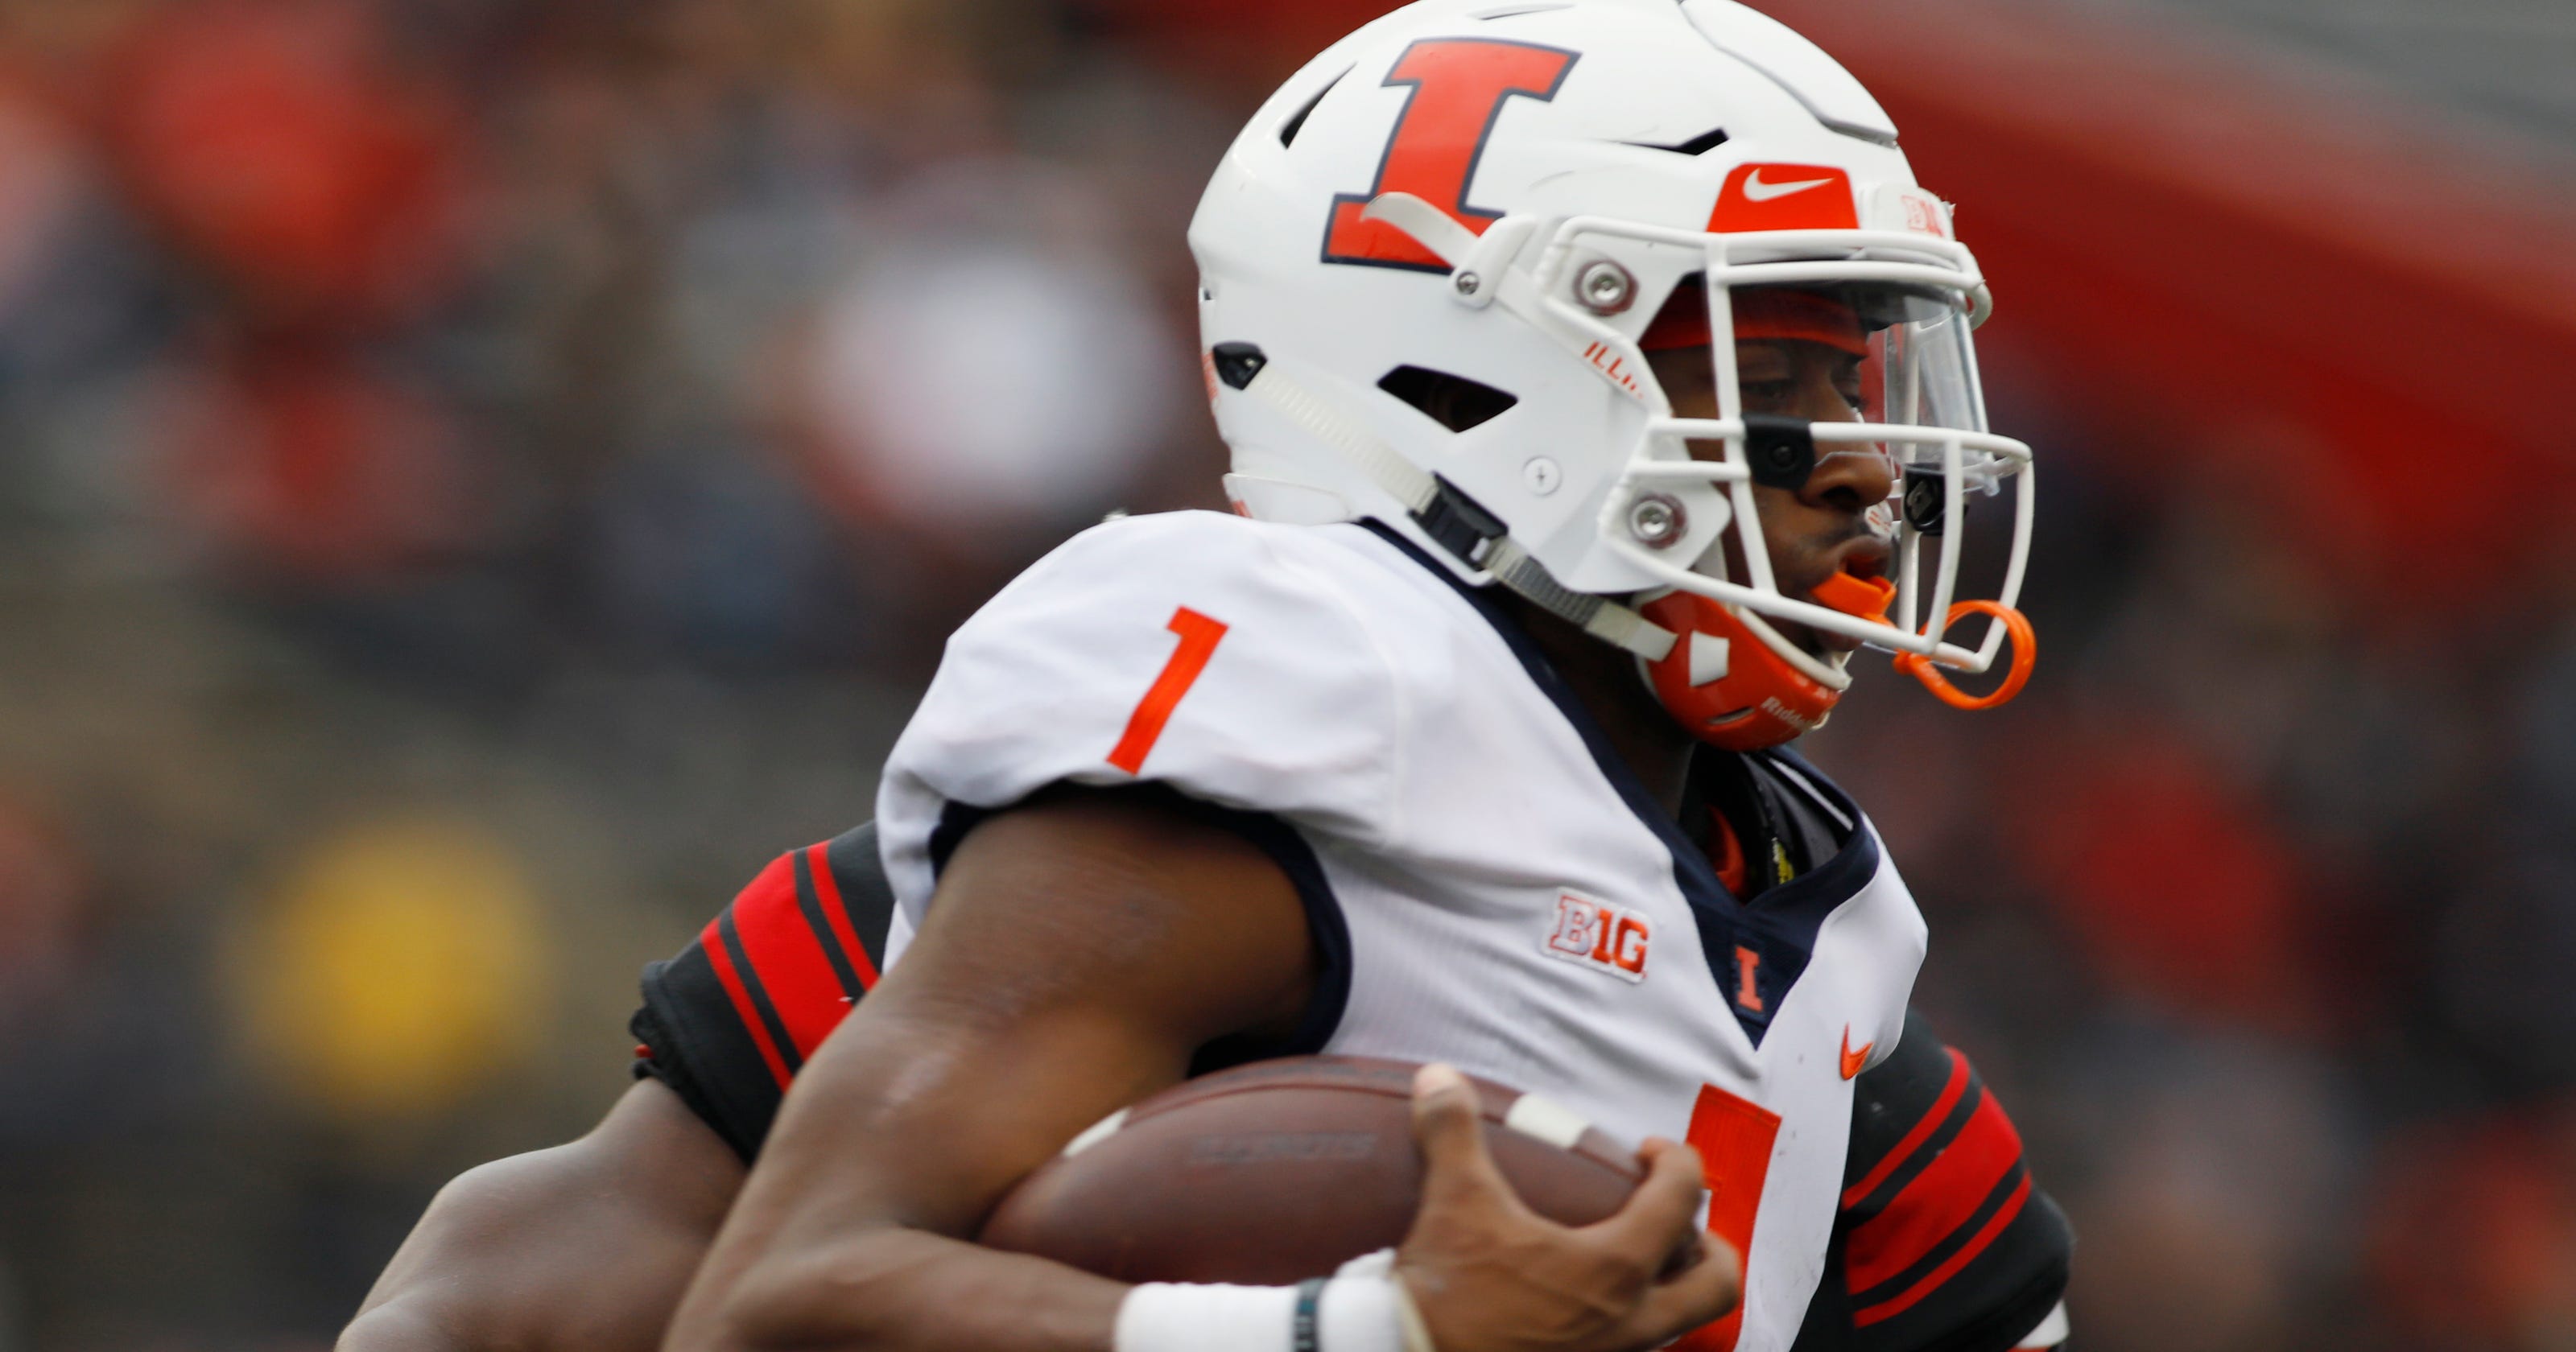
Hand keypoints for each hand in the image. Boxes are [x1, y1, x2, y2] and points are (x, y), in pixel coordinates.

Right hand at [1392, 1064, 1740, 1351]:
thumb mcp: (1454, 1200)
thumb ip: (1453, 1131)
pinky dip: (1631, 1316)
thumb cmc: (1448, 1292)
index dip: (1676, 1162)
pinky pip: (1635, 1344)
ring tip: (1636, 1256)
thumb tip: (1440, 1079)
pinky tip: (1589, 1299)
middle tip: (1676, 1218)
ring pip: (1678, 1323)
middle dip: (1709, 1246)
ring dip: (1671, 1286)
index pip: (1680, 1201)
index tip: (1648, 1152)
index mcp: (1615, 1267)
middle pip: (1714, 1285)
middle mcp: (1629, 1320)